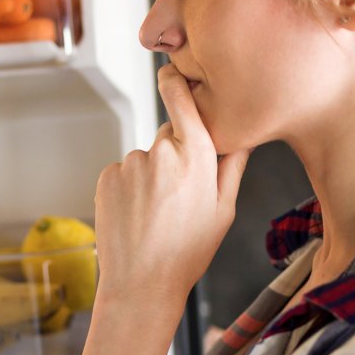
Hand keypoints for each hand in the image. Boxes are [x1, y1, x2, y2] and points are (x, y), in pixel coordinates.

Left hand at [93, 65, 249, 307]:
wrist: (141, 283)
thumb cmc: (188, 252)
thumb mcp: (224, 210)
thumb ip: (234, 165)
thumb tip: (246, 132)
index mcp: (197, 158)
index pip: (184, 102)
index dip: (176, 83)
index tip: (172, 70)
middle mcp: (161, 153)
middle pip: (170, 136)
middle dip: (175, 154)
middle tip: (179, 196)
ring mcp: (130, 164)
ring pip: (146, 158)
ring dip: (151, 176)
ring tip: (156, 214)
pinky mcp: (108, 176)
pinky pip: (123, 172)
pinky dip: (130, 188)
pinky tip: (137, 215)